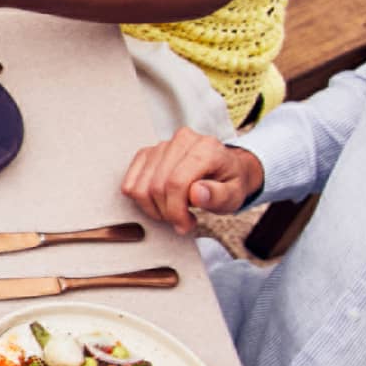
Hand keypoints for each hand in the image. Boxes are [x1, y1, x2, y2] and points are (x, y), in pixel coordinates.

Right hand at [121, 128, 263, 235]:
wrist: (225, 169)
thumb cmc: (229, 182)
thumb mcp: (234, 195)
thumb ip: (219, 195)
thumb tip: (196, 193)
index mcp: (206, 148)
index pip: (176, 182)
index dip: (176, 210)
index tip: (185, 225)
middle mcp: (182, 140)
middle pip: (157, 186)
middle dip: (167, 212)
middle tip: (182, 222)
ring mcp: (162, 145)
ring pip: (140, 186)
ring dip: (153, 208)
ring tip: (173, 212)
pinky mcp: (148, 153)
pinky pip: (131, 182)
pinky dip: (142, 199)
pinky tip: (161, 202)